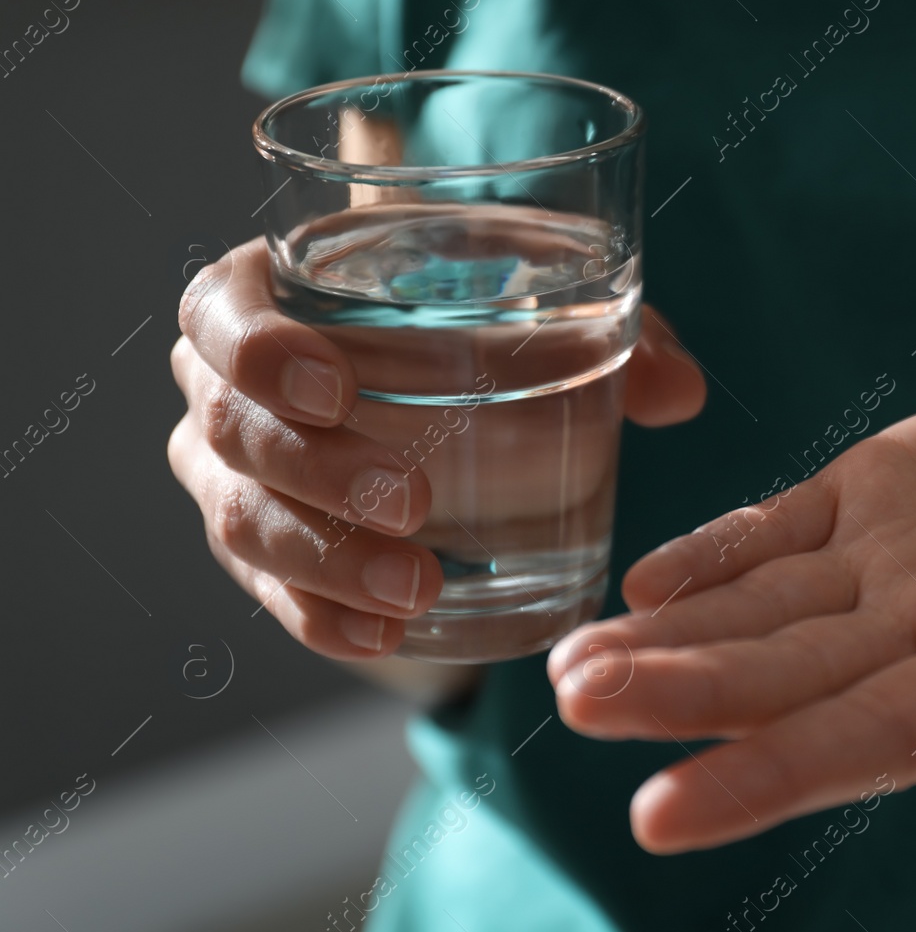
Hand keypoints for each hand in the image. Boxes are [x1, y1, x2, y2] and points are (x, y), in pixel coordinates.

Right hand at [168, 237, 704, 658]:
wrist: (446, 398)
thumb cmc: (485, 326)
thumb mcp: (552, 312)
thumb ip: (620, 335)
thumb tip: (680, 392)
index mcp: (273, 296)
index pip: (220, 313)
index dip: (261, 351)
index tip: (338, 389)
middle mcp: (229, 388)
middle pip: (227, 430)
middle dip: (316, 472)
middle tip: (413, 503)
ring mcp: (237, 478)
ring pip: (243, 522)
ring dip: (327, 560)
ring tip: (419, 587)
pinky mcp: (267, 554)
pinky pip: (274, 593)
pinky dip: (324, 618)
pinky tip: (384, 634)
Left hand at [547, 367, 915, 851]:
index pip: (871, 743)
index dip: (767, 776)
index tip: (661, 811)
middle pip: (787, 679)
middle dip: (682, 695)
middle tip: (573, 702)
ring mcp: (894, 563)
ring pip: (763, 609)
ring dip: (671, 635)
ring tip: (569, 660)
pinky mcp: (880, 491)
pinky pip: (782, 526)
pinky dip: (716, 550)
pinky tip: (645, 576)